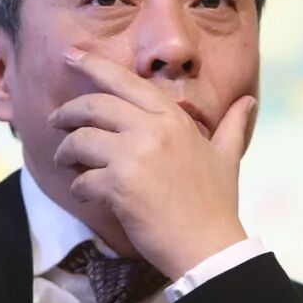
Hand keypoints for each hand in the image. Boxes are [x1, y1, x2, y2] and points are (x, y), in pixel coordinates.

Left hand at [49, 48, 257, 279]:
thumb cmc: (217, 204)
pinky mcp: (119, 186)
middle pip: (94, 106)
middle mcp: (152, 129)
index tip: (71, 55)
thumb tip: (248, 102)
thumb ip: (232, 126)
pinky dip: (78, 187)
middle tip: (55, 120)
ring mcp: (134, 156)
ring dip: (65, 151)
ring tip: (63, 160)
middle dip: (67, 112)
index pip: (125, 81)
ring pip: (81, 140)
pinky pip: (83, 178)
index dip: (93, 65)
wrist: (210, 246)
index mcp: (173, 118)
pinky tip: (84, 193)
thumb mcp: (227, 157)